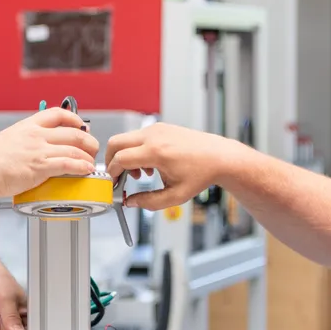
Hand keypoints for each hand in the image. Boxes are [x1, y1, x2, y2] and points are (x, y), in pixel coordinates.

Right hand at [0, 108, 99, 197]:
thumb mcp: (8, 140)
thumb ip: (24, 141)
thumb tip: (33, 150)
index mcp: (28, 126)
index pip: (57, 114)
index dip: (74, 119)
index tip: (81, 125)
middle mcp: (36, 135)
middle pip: (73, 132)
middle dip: (88, 140)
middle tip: (92, 147)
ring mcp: (39, 150)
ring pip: (74, 149)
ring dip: (88, 156)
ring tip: (91, 162)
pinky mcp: (41, 167)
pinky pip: (69, 164)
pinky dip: (82, 167)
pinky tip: (86, 170)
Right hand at [105, 123, 237, 209]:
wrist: (219, 157)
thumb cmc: (202, 174)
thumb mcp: (175, 196)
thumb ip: (149, 202)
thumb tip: (131, 202)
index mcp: (156, 152)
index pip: (120, 159)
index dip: (113, 174)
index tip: (114, 184)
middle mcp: (154, 136)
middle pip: (115, 143)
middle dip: (111, 161)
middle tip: (117, 177)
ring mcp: (157, 129)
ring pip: (126, 139)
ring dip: (125, 156)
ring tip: (141, 174)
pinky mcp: (161, 127)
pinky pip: (138, 137)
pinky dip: (136, 150)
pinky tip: (150, 165)